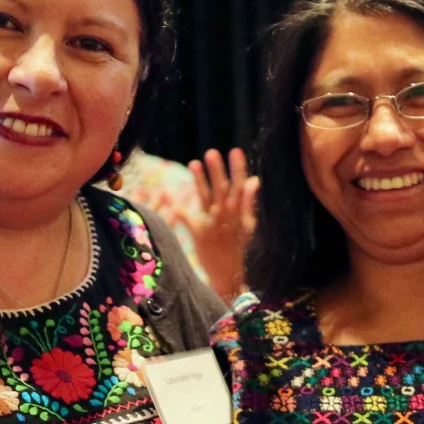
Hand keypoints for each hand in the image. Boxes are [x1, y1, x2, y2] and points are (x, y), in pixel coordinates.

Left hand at [184, 148, 258, 303]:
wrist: (228, 273)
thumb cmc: (238, 246)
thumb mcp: (248, 224)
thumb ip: (248, 202)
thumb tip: (254, 180)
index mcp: (239, 213)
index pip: (240, 186)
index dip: (238, 169)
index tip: (235, 151)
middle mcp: (227, 217)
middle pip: (222, 190)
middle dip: (218, 171)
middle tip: (212, 152)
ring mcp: (213, 225)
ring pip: (206, 199)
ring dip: (201, 181)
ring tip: (194, 162)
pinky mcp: (200, 235)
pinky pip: (188, 220)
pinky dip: (179, 209)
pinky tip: (169, 196)